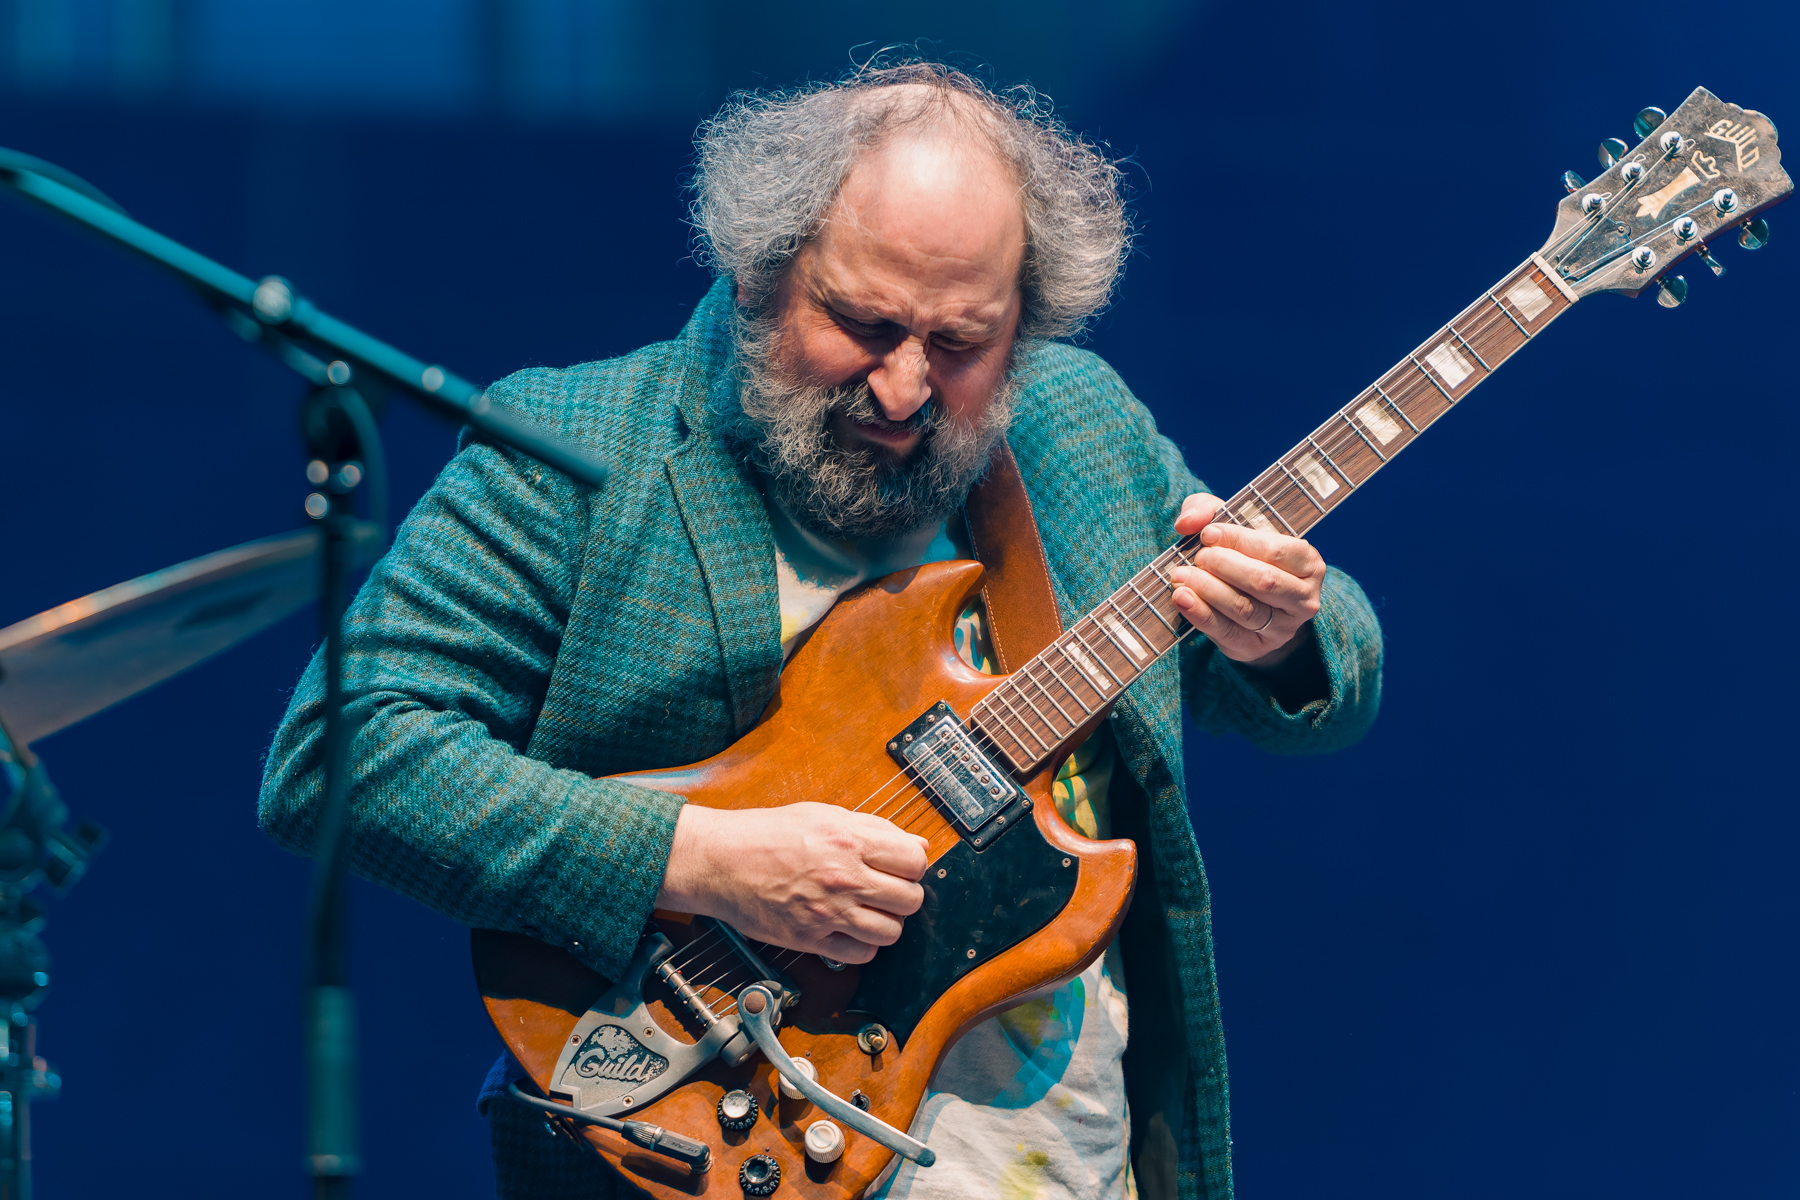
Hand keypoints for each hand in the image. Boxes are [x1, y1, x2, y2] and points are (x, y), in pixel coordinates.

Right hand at [654, 802, 928, 963]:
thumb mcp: (823, 814)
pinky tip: (850, 929)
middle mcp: (844, 877)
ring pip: (892, 931)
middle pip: (910, 899)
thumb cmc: (766, 834)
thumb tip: (916, 845)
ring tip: (869, 910)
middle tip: (886, 890)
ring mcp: (829, 912)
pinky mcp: (812, 939)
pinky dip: (863, 945)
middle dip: (904, 895)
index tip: (902, 866)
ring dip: (886, 922)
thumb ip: (873, 828)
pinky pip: (862, 954)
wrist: (720, 861)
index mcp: (849, 840)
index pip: (915, 861)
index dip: (913, 865)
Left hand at [1169, 493, 1323, 668]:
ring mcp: (1282, 627)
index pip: (1275, 550)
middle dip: (1225, 566)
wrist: (1252, 606)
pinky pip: (1227, 632)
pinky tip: (1181, 598)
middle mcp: (1303, 597)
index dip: (1239, 540)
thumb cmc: (1244, 556)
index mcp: (1307, 562)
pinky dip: (1201, 614)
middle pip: (1263, 581)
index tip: (1208, 534)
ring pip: (1245, 608)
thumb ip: (1209, 510)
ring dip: (1208, 590)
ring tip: (1181, 575)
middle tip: (1199, 557)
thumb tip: (1187, 522)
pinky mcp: (1256, 647)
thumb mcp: (1233, 526)